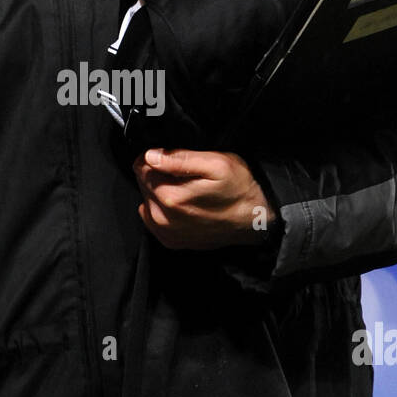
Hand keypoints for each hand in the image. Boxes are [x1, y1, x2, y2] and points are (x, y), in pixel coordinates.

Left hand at [132, 147, 276, 250]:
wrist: (256, 220)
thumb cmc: (239, 190)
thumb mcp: (216, 163)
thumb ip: (180, 158)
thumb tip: (151, 155)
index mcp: (170, 196)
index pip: (140, 167)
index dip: (155, 157)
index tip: (172, 157)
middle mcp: (162, 218)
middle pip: (143, 184)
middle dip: (158, 175)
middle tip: (184, 174)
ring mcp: (166, 232)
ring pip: (147, 201)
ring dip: (159, 193)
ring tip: (185, 189)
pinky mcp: (171, 241)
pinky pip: (153, 219)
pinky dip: (163, 210)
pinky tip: (183, 205)